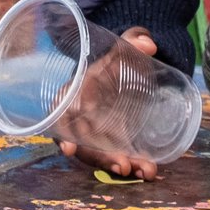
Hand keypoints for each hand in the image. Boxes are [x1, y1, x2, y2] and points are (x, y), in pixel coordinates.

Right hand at [54, 28, 164, 180]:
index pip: (60, 113)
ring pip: (102, 154)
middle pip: (84, 143)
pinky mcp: (114, 140)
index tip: (69, 149)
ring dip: (120, 165)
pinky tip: (149, 170)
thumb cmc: (114, 59)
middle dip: (101, 158)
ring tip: (144, 171)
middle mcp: (81, 117)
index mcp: (74, 91)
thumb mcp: (121, 46)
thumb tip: (148, 44)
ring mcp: (98, 131)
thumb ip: (133, 39)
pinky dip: (133, 165)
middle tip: (123, 165)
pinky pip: (118, 156)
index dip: (62, 133)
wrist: (127, 69)